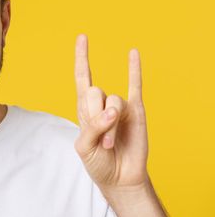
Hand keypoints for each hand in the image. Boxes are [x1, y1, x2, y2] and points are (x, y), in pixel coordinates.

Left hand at [74, 34, 148, 190]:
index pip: (82, 77)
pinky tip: (132, 53)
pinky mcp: (136, 112)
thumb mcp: (84, 147)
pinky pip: (135, 87)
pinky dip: (134, 70)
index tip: (82, 37)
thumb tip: (111, 112)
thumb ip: (92, 128)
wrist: (119, 178)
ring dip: (110, 126)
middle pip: (94, 91)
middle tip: (99, 137)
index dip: (81, 58)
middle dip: (95, 115)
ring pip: (113, 101)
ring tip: (109, 143)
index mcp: (84, 109)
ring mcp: (119, 106)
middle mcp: (102, 103)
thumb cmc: (98, 162)